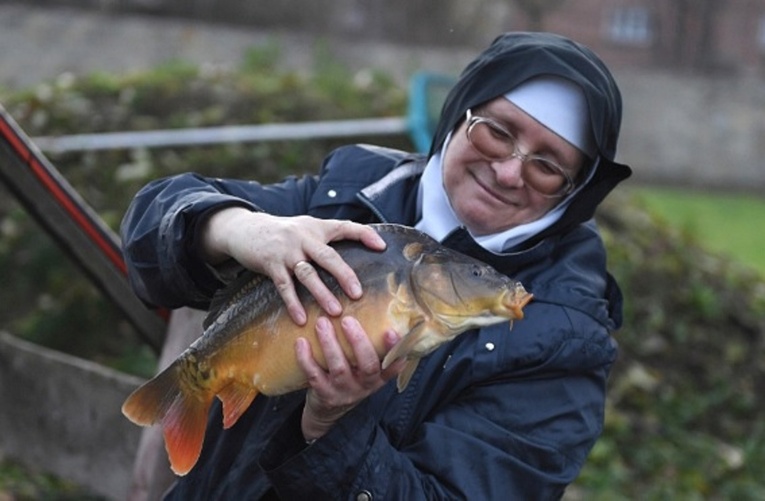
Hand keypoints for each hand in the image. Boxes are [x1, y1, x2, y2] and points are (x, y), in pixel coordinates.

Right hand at [201, 208, 385, 323]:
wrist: (245, 229)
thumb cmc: (283, 233)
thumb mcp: (306, 227)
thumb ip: (328, 237)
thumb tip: (359, 250)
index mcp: (317, 228)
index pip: (345, 227)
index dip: (364, 234)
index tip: (382, 246)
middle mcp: (304, 237)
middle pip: (328, 256)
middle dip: (344, 275)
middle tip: (357, 294)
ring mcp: (287, 251)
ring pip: (307, 274)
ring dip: (321, 293)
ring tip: (335, 311)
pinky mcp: (271, 264)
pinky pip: (284, 286)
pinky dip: (293, 303)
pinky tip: (301, 318)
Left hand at [296, 316, 405, 441]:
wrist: (328, 411)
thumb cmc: (349, 378)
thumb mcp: (364, 369)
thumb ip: (369, 348)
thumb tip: (369, 309)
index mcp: (379, 376)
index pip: (393, 363)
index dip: (394, 348)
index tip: (392, 331)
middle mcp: (365, 385)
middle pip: (368, 365)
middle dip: (358, 341)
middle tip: (347, 320)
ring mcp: (345, 391)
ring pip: (339, 368)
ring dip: (330, 344)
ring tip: (322, 323)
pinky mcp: (324, 395)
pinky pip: (314, 375)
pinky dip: (306, 358)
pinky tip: (301, 342)